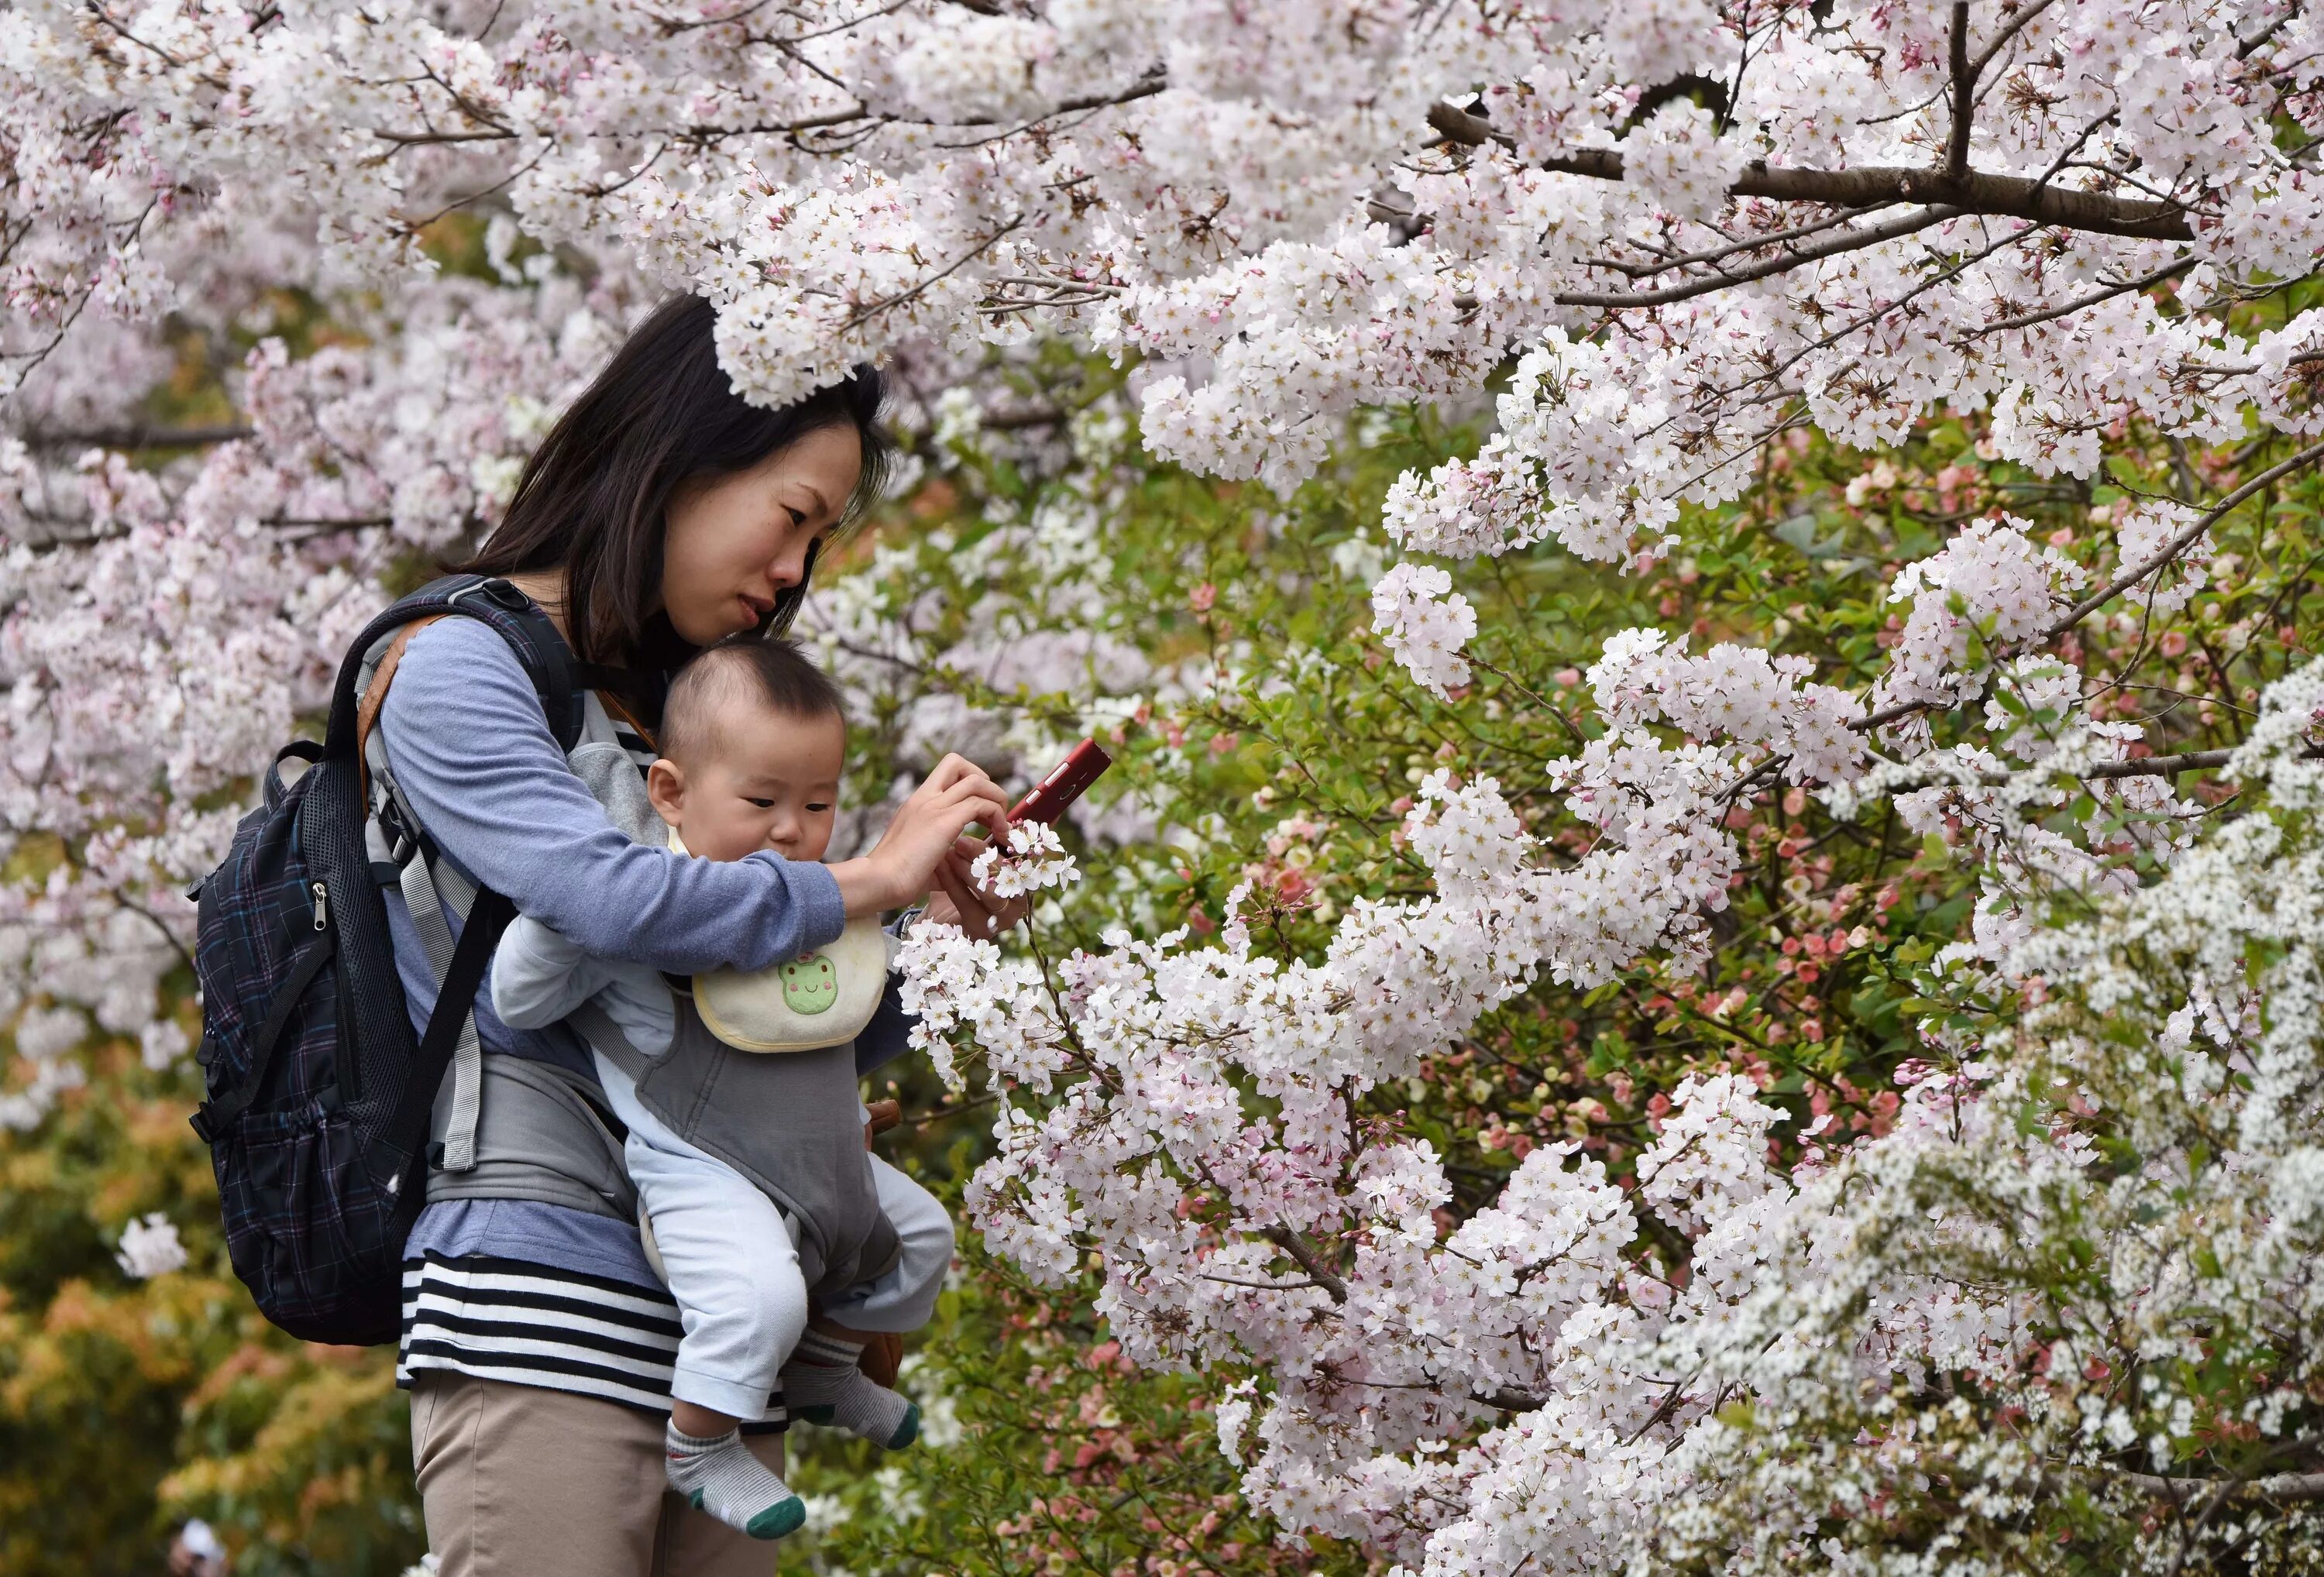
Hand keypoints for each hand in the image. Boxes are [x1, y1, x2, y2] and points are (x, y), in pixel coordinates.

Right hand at [831, 754, 1008, 916]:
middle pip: (958, 763)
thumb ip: (941, 855)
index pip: (945, 772)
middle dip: (984, 782)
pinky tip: (999, 838)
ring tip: (1002, 828)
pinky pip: (981, 804)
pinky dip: (997, 817)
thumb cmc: (895, 879)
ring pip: (977, 780)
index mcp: (916, 803)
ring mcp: (933, 806)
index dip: (968, 781)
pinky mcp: (944, 821)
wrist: (877, 882)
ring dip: (997, 799)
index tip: (980, 811)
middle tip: (993, 812)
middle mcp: (924, 798)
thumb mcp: (921, 858)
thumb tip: (959, 864)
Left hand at [920, 834, 1032, 936]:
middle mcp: (1019, 898)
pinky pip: (969, 904)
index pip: (1028, 858)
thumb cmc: (956, 876)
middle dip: (985, 854)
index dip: (1015, 840)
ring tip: (950, 854)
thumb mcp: (974, 855)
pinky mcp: (982, 929)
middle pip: (1011, 874)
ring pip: (993, 891)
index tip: (993, 823)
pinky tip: (939, 868)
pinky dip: (953, 884)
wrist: (933, 913)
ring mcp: (1003, 917)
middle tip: (963, 840)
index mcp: (1024, 877)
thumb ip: (990, 837)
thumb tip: (999, 803)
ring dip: (970, 870)